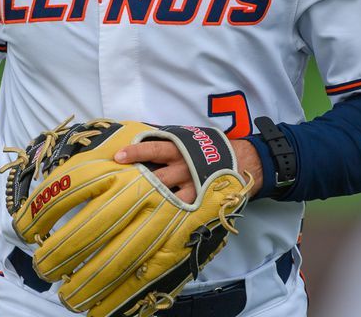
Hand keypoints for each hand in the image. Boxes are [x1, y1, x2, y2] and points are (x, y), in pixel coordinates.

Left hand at [115, 138, 262, 202]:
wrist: (242, 160)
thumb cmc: (209, 146)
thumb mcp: (190, 138)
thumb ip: (170, 141)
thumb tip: (143, 140)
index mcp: (180, 149)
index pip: (153, 149)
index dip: (135, 152)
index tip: (118, 156)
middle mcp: (184, 167)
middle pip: (158, 177)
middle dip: (140, 183)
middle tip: (120, 189)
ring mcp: (192, 186)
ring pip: (169, 197)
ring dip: (153, 202)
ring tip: (133, 210)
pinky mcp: (200, 200)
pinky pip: (182, 209)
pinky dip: (170, 214)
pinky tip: (155, 222)